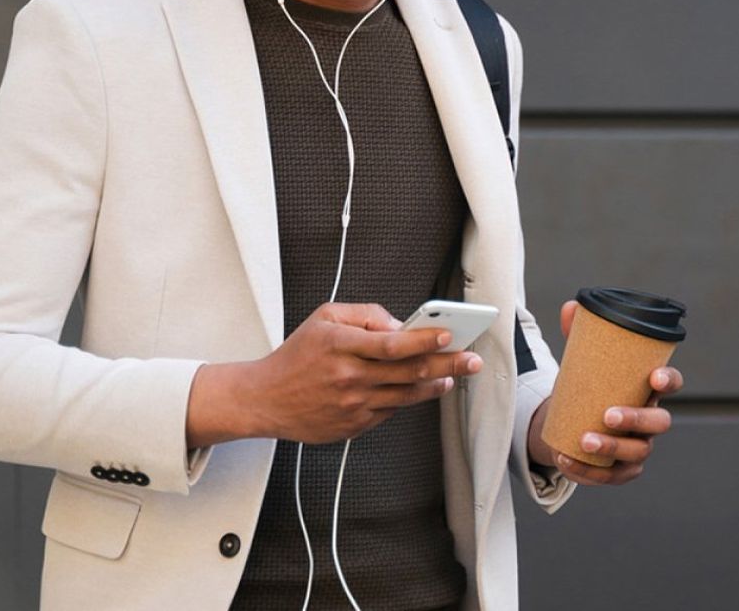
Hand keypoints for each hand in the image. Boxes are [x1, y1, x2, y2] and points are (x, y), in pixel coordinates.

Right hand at [186, 302, 482, 446]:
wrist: (266, 399)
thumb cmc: (297, 354)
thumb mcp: (324, 317)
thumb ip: (364, 314)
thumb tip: (399, 324)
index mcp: (341, 345)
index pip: (391, 343)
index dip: (424, 340)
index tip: (448, 334)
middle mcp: (349, 377)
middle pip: (408, 372)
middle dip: (446, 364)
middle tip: (472, 359)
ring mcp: (352, 405)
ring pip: (406, 396)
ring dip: (435, 385)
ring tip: (453, 375)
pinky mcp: (353, 425)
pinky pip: (390, 411)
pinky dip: (410, 400)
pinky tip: (425, 390)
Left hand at [526, 299, 683, 485]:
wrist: (574, 422)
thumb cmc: (590, 387)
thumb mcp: (584, 361)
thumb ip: (580, 334)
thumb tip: (572, 306)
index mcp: (648, 389)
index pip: (671, 382)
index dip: (669, 380)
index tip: (655, 377)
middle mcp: (651, 419)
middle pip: (659, 422)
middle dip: (636, 419)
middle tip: (607, 415)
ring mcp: (639, 447)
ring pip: (637, 451)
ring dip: (612, 447)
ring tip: (583, 440)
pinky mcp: (622, 470)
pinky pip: (611, 475)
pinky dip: (588, 471)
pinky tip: (567, 460)